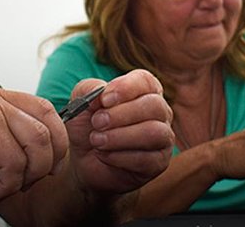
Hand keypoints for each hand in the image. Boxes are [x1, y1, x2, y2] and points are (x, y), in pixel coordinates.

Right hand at [0, 84, 67, 201]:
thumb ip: (21, 142)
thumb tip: (55, 153)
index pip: (44, 109)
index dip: (58, 137)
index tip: (55, 162)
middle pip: (47, 121)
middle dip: (51, 156)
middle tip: (35, 178)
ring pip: (38, 141)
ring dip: (29, 173)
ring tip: (8, 184)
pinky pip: (17, 159)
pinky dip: (10, 182)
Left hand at [65, 69, 173, 193]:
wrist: (84, 158)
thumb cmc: (88, 124)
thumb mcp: (82, 101)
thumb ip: (89, 90)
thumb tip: (102, 94)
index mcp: (143, 89)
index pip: (145, 81)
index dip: (126, 88)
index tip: (105, 100)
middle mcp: (159, 111)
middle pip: (154, 105)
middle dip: (121, 115)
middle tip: (97, 123)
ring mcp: (163, 137)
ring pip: (154, 132)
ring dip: (121, 136)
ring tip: (97, 140)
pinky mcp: (158, 163)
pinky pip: (147, 159)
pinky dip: (121, 157)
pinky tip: (104, 155)